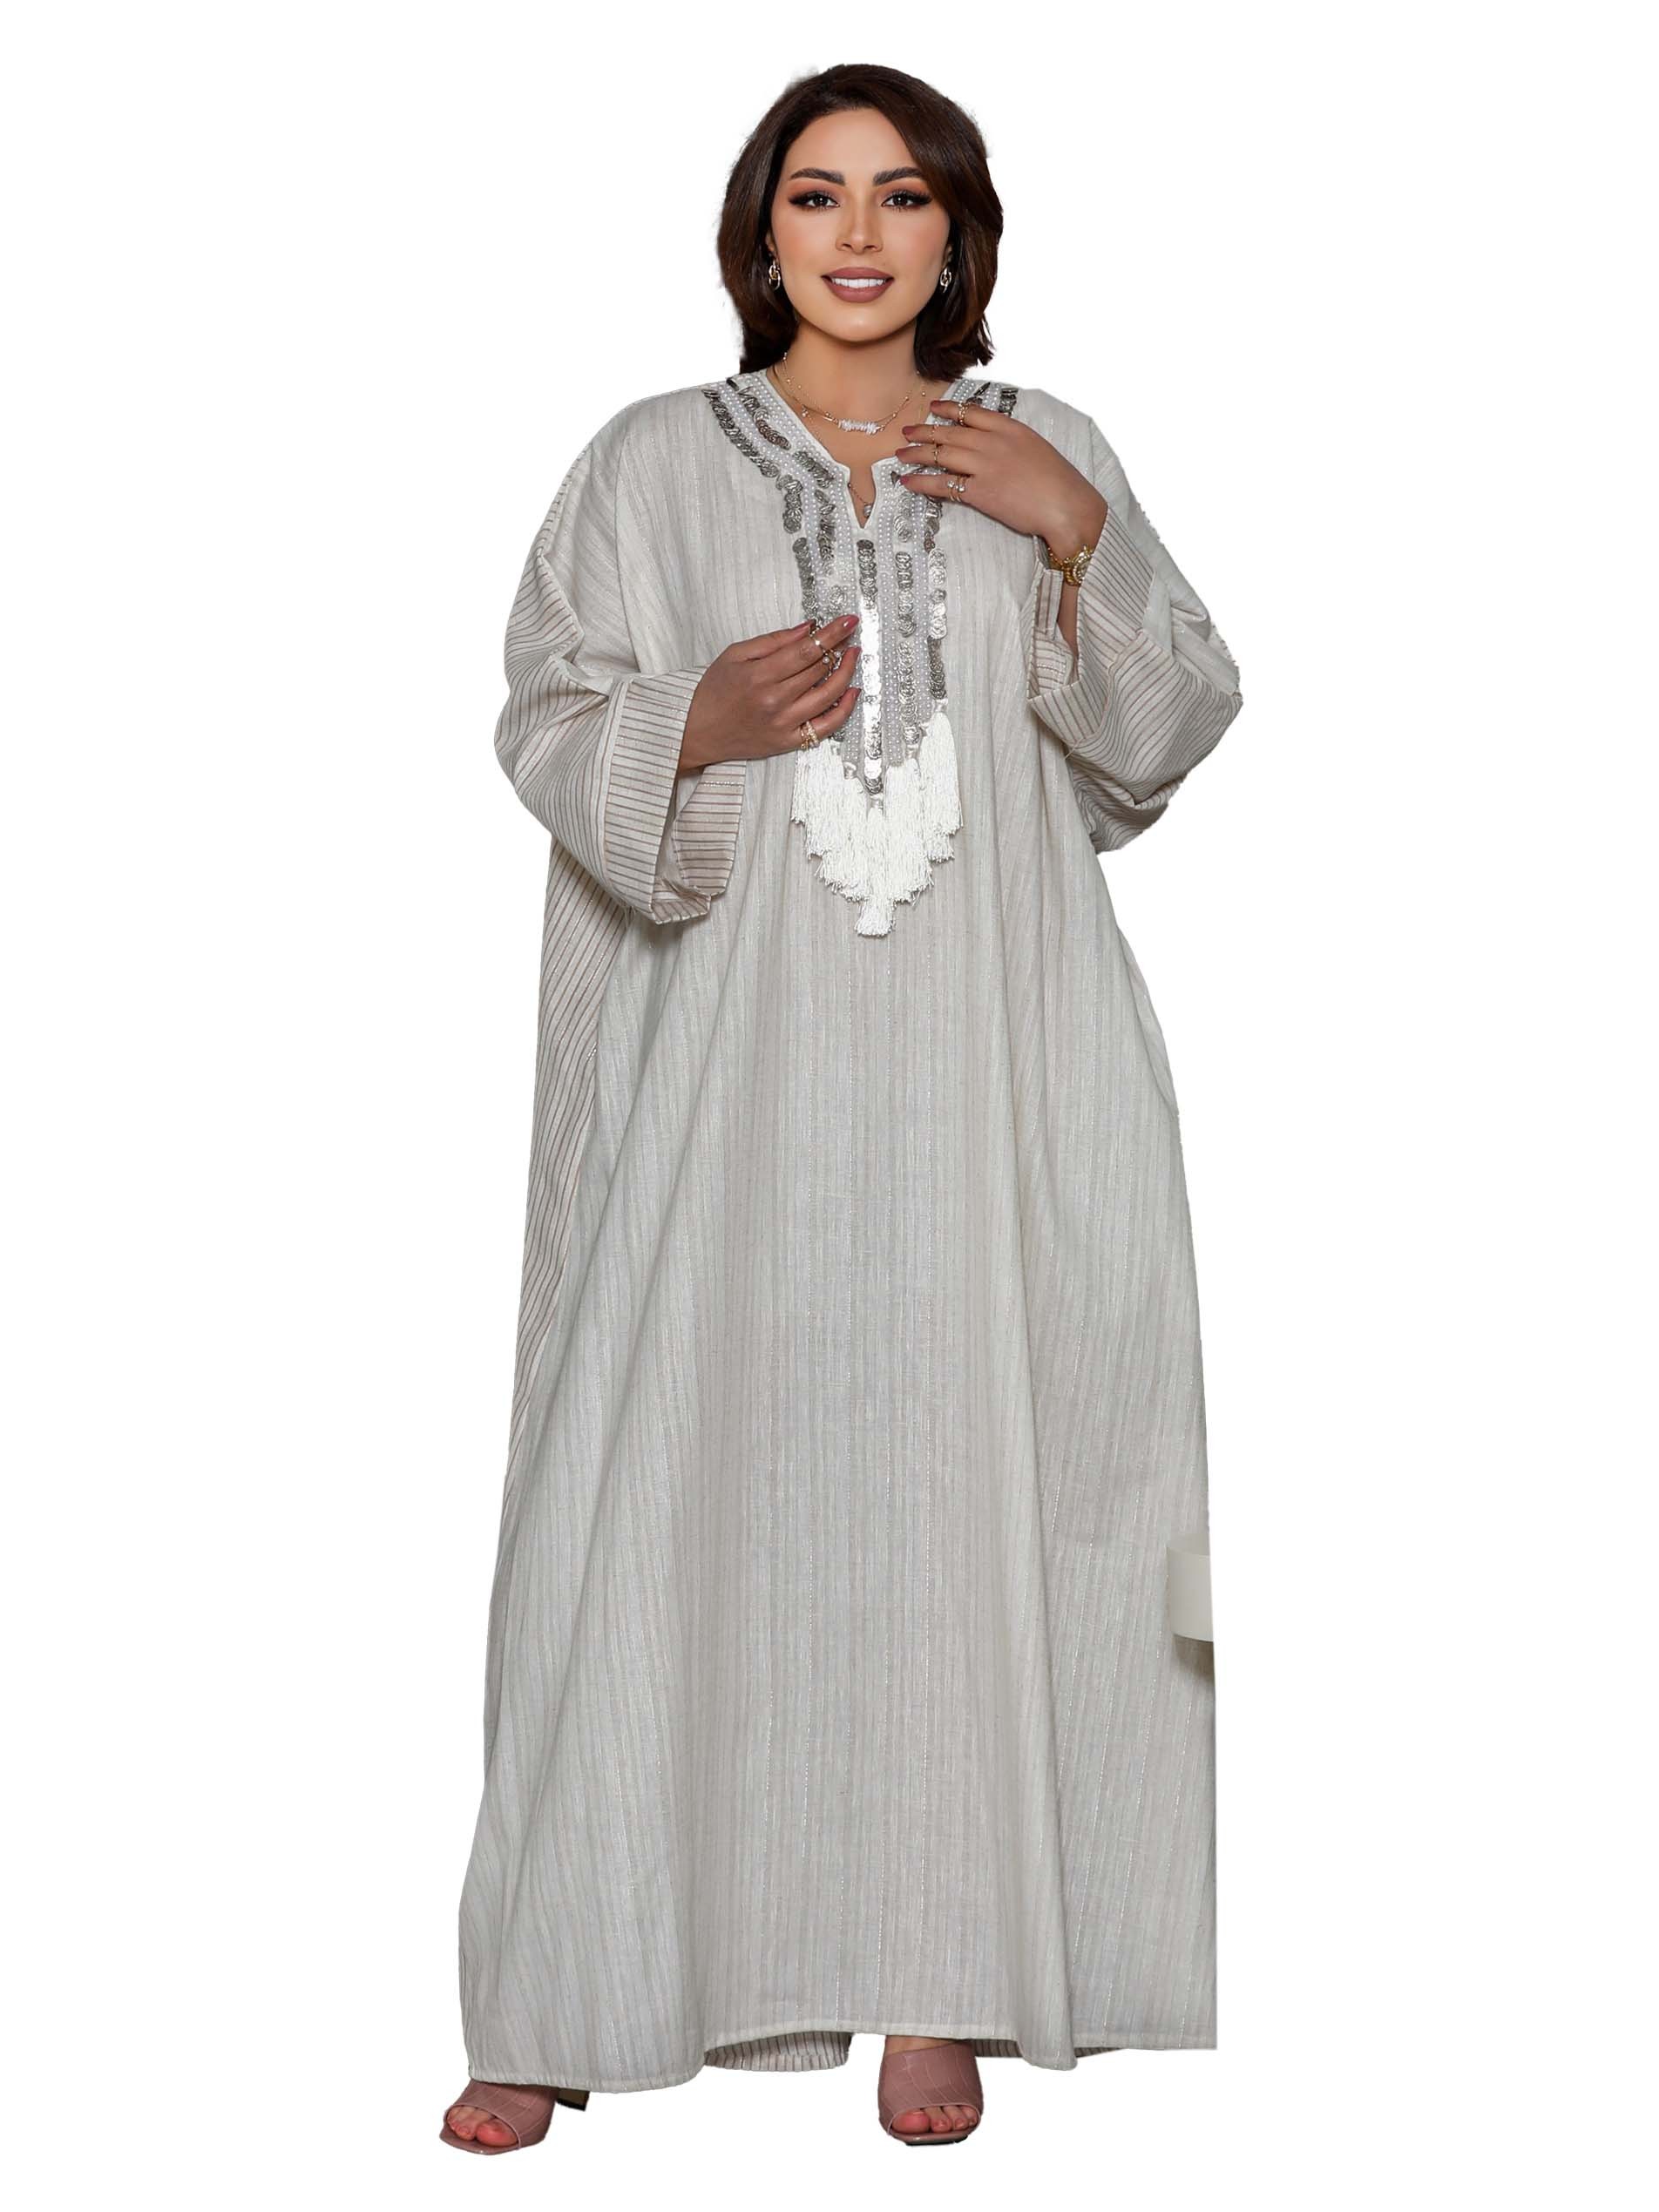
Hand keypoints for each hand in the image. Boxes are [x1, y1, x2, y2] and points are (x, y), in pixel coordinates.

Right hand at [681, 613, 862, 770]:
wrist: (697, 732)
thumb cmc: (713, 692)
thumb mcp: (734, 655)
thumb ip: (772, 641)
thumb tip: (806, 629)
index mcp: (760, 675)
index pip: (806, 650)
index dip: (832, 633)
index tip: (847, 621)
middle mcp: (775, 700)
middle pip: (819, 669)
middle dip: (840, 647)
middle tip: (848, 634)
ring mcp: (784, 723)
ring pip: (828, 694)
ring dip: (847, 672)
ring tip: (853, 656)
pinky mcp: (789, 741)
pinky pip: (827, 726)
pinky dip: (844, 709)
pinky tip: (852, 691)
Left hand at [894, 400, 1107, 556]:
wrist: (1067, 506)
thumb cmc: (1058, 482)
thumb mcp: (1037, 448)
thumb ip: (1013, 442)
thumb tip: (995, 445)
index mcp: (1010, 428)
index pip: (972, 413)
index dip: (949, 409)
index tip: (934, 407)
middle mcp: (994, 442)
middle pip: (951, 432)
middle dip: (925, 430)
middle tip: (907, 431)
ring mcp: (985, 466)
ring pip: (942, 454)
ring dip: (917, 453)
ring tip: (901, 455)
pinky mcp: (979, 492)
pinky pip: (943, 484)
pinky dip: (922, 482)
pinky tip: (908, 482)